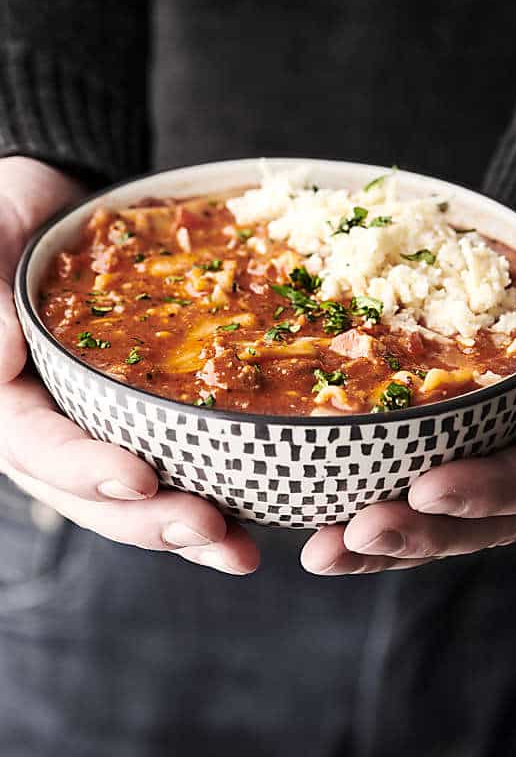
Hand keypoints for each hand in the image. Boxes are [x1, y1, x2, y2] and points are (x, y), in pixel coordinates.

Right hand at [0, 158, 258, 575]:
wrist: (51, 208)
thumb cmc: (3, 221)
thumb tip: (1, 357)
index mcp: (5, 400)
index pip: (38, 449)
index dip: (85, 471)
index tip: (140, 480)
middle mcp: (48, 424)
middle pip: (92, 494)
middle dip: (151, 520)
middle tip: (211, 530)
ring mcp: (94, 422)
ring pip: (134, 494)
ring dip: (185, 524)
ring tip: (239, 548)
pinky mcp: (135, 410)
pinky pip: (169, 453)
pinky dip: (207, 482)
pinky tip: (250, 508)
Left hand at [302, 199, 515, 575]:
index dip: (490, 490)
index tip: (427, 490)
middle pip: (489, 520)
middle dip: (418, 532)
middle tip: (352, 536)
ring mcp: (509, 454)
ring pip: (450, 514)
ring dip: (385, 534)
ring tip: (324, 549)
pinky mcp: (471, 438)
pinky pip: (425, 475)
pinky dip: (377, 491)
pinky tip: (324, 511)